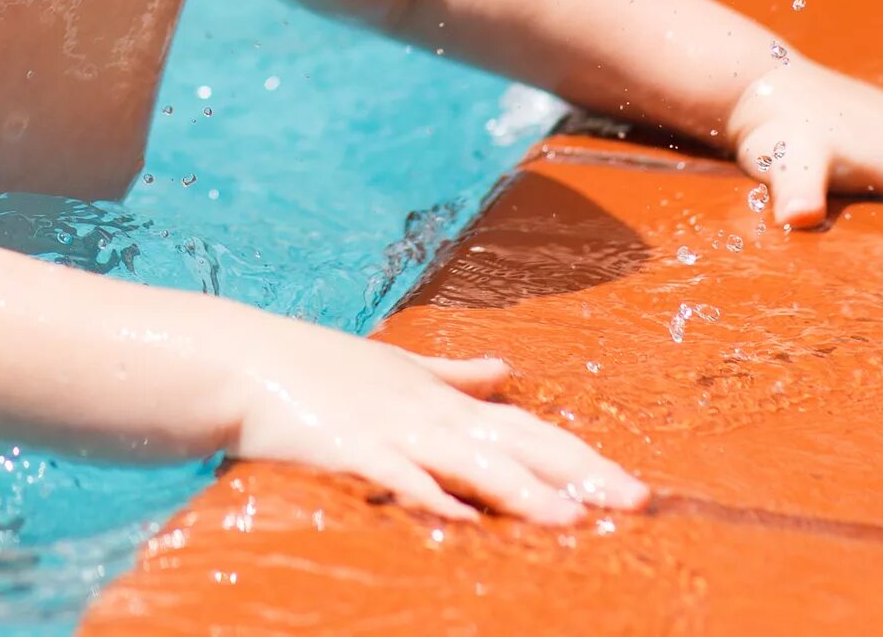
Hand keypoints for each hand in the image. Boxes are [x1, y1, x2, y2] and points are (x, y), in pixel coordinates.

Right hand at [226, 317, 648, 525]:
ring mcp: (393, 429)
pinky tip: (462, 522)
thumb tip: (506, 369)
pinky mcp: (352, 448)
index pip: (531, 428)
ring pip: (472, 463)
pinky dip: (432, 498)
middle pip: (519, 445)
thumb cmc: (320, 367)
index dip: (582, 456)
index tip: (631, 485)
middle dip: (578, 474)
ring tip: (572, 520)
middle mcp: (430, 412)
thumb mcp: (397, 365)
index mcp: (444, 399)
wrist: (247, 360)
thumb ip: (455, 373)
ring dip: (523, 492)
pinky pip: (400, 478)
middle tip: (635, 501)